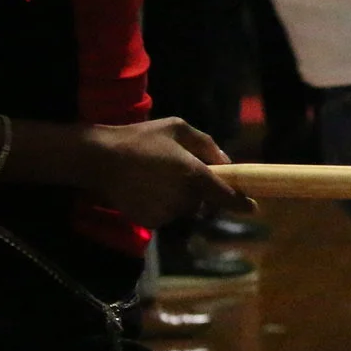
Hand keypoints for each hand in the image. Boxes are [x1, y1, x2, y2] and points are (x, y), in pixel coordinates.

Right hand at [82, 116, 256, 228]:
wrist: (99, 159)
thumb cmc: (140, 138)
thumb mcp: (177, 128)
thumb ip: (207, 145)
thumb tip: (226, 163)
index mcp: (195, 176)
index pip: (227, 197)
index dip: (241, 203)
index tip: (252, 207)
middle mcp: (185, 199)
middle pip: (204, 203)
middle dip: (200, 192)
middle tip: (179, 174)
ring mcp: (167, 213)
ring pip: (185, 210)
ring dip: (180, 200)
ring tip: (157, 180)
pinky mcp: (150, 222)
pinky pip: (166, 217)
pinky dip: (162, 207)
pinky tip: (146, 191)